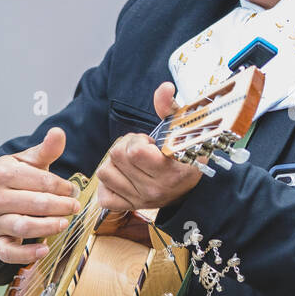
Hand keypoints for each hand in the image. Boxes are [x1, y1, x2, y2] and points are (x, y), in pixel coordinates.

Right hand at [0, 127, 81, 264]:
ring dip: (46, 226)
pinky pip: (8, 252)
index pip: (37, 180)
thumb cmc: (14, 180)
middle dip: (58, 205)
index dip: (60, 186)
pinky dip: (26, 255)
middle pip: (32, 203)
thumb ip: (46, 150)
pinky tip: (44, 250)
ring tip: (64, 223)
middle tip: (75, 206)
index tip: (73, 190)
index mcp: (2, 173)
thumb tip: (58, 132)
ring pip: (21, 226)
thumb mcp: (27, 162)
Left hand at [95, 81, 201, 211]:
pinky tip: (123, 177)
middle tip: (141, 149)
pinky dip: (108, 183)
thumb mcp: (183, 131)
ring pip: (105, 172)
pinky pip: (103, 194)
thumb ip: (170, 108)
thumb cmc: (186, 155)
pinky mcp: (129, 207)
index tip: (150, 142)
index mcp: (171, 171)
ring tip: (132, 162)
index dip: (138, 140)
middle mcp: (156, 189)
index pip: (135, 152)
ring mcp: (141, 200)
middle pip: (116, 156)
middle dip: (126, 146)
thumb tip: (163, 88)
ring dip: (115, 162)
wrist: (191, 190)